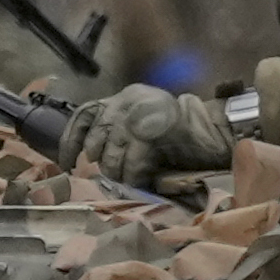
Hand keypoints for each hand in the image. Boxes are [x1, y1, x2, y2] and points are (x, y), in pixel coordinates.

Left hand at [59, 84, 231, 187]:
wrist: (213, 133)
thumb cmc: (175, 138)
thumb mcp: (138, 130)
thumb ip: (115, 137)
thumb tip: (86, 162)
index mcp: (121, 98)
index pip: (84, 114)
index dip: (70, 140)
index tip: (66, 164)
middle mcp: (127, 99)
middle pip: (97, 134)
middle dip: (99, 160)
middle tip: (109, 176)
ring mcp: (142, 111)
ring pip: (112, 148)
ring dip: (116, 170)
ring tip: (126, 180)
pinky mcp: (155, 127)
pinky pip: (133, 158)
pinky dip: (133, 174)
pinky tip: (139, 180)